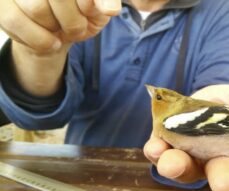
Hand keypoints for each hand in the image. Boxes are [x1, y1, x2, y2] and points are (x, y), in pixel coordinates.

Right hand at [0, 0, 120, 52]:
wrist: (57, 33)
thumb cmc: (81, 14)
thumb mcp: (99, 9)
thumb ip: (106, 2)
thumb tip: (110, 10)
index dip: (86, 4)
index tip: (89, 11)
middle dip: (73, 21)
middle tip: (76, 28)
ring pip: (37, 8)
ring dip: (55, 30)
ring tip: (59, 30)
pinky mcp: (2, 4)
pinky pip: (15, 21)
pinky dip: (39, 40)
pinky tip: (49, 41)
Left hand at [144, 84, 228, 190]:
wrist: (198, 94)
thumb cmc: (226, 103)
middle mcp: (217, 160)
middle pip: (223, 176)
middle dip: (224, 179)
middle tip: (225, 184)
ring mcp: (191, 157)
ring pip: (187, 170)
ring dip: (179, 167)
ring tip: (172, 163)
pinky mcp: (167, 148)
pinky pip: (160, 153)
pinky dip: (156, 151)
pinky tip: (154, 146)